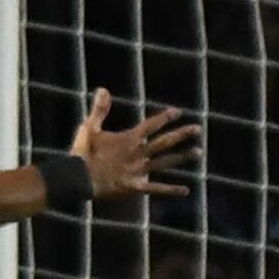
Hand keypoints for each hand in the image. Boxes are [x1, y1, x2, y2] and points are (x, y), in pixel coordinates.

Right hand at [71, 89, 198, 203]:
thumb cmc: (83, 153)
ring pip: (165, 162)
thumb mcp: (90, 128)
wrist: (79, 179)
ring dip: (182, 157)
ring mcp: (139, 170)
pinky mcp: (136, 187)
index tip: (177, 112)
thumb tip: (103, 88)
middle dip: (182, 134)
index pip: (151, 125)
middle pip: (164, 142)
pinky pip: (156, 189)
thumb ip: (99, 109)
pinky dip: (171, 190)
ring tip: (199, 153)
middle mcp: (138, 153)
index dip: (165, 118)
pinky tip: (186, 190)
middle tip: (198, 128)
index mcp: (129, 139)